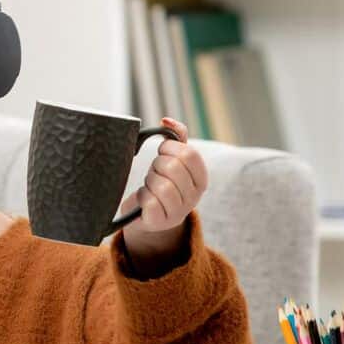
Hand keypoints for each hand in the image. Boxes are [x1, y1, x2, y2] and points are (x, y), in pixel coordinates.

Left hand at [118, 117, 207, 263]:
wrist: (145, 213)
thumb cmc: (160, 182)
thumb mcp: (171, 159)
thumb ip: (175, 138)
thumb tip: (167, 120)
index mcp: (201, 179)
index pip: (190, 154)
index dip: (170, 148)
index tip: (162, 152)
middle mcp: (194, 197)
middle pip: (173, 167)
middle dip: (157, 164)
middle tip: (154, 172)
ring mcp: (178, 212)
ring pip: (161, 185)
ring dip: (149, 181)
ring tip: (150, 186)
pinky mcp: (159, 222)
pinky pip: (150, 202)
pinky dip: (142, 197)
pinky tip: (145, 199)